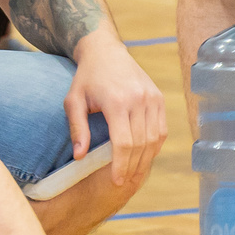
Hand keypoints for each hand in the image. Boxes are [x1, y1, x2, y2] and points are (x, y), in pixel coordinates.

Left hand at [66, 37, 166, 188]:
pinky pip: (161, 129)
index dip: (122, 165)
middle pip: (141, 144)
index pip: (124, 142)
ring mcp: (152, 98)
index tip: (117, 181)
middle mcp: (138, 99)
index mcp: (116, 101)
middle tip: (126, 182)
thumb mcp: (73, 101)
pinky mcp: (159, 98)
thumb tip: (80, 157)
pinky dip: (155, 146)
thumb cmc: (86, 78)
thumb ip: (77, 129)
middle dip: (134, 167)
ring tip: (136, 174)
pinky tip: (145, 156)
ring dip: (146, 159)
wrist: (106, 51)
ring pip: (155, 138)